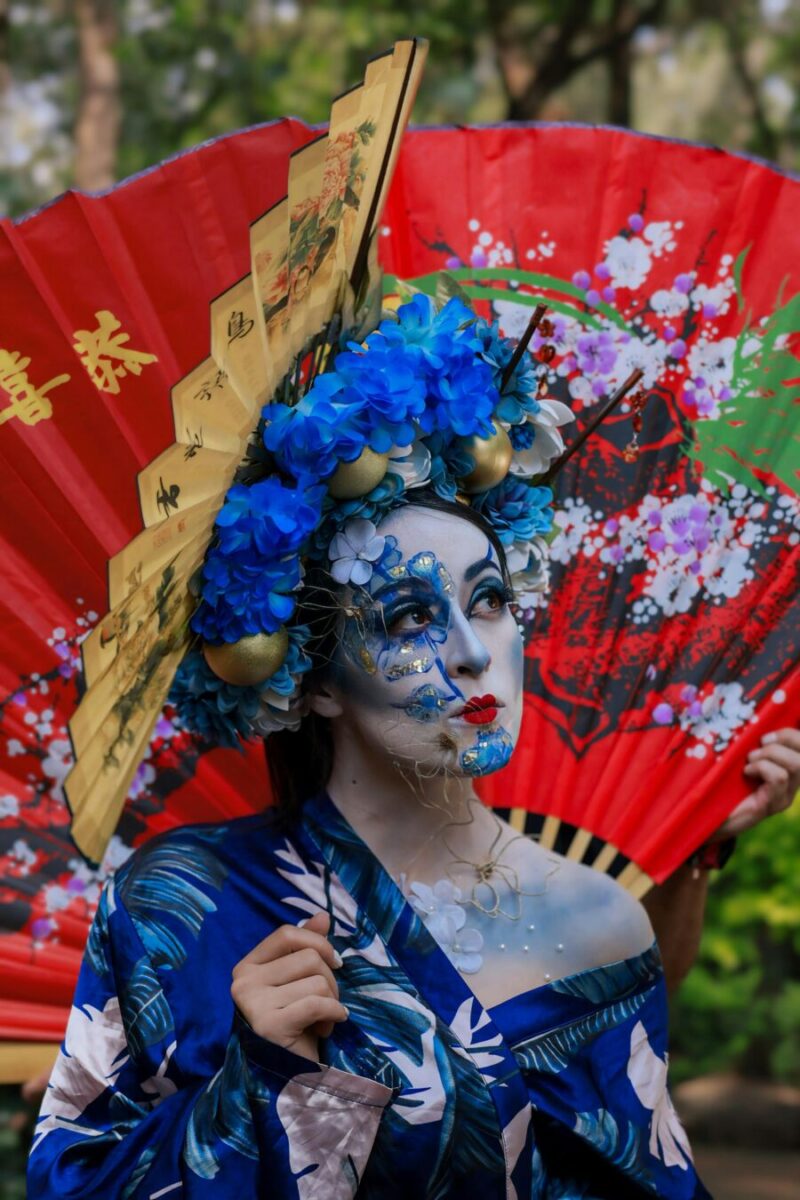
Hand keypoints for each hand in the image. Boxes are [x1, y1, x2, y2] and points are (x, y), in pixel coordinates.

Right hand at [230, 911, 347, 1062]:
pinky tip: (329, 1027)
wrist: (285, 1078)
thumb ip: (306, 947)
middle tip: (327, 1003)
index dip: (317, 942)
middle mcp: (243, 982)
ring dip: (331, 1001)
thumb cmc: (294, 1024)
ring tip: (323, 1021)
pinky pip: (317, 1003)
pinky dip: (334, 1013)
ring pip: (316, 980)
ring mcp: (254, 1004)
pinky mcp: (270, 1026)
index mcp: (247, 966)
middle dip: (330, 980)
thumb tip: (323, 915)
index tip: (335, 962)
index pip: (286, 934)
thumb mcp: (298, 982)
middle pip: (307, 957)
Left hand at [712, 727, 799, 839]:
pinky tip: (746, 772)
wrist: (703, 817)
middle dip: (783, 740)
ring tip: (750, 760)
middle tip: (759, 744)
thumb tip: (751, 719)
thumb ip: (748, 743)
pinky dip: (762, 767)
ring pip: (795, 765)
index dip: (791, 734)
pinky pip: (779, 778)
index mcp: (786, 770)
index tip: (765, 734)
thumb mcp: (737, 758)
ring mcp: (783, 797)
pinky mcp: (771, 805)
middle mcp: (791, 785)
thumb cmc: (718, 783)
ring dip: (769, 754)